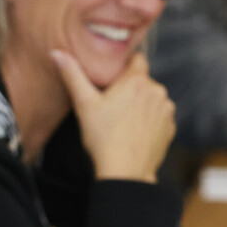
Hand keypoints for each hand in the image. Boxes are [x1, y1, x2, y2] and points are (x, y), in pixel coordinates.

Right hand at [50, 50, 174, 183]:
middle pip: (143, 82)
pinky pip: (159, 117)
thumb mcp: (84, 104)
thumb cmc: (103, 138)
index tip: (112, 80)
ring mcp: (167, 110)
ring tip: (122, 122)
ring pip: (152, 99)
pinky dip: (149, 122)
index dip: (123, 68)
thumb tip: (56, 52)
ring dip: (141, 105)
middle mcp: (157, 91)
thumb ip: (72, 75)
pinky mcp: (170, 128)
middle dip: (130, 89)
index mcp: (137, 81)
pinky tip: (133, 133)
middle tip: (111, 106)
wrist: (125, 173)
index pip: (136, 59)